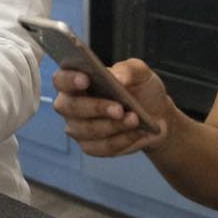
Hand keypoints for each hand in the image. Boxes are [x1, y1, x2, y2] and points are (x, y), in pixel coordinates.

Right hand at [52, 58, 172, 156]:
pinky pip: (103, 146)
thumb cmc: (140, 88)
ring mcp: (78, 128)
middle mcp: (70, 104)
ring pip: (88, 130)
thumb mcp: (140, 72)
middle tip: (119, 108)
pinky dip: (122, 140)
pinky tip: (137, 132)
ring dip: (113, 126)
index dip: (69, 80)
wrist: (156, 114)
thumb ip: (129, 70)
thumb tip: (118, 78)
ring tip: (135, 120)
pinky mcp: (91, 147)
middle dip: (95, 107)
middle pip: (69, 107)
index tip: (86, 79)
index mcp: (75, 79)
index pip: (61, 79)